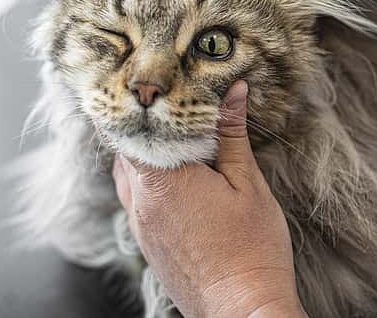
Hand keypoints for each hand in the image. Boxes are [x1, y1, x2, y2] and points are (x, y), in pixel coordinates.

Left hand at [112, 80, 307, 317]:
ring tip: (171, 137)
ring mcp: (140, 226)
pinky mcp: (146, 243)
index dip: (136, 103)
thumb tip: (232, 90)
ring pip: (126, 174)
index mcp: (162, 181)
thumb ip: (231, 134)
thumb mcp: (247, 183)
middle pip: (124, 149)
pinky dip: (146, 178)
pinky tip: (175, 176)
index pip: (129, 128)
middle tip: (164, 104)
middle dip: (141, 125)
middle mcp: (140, 203)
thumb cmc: (252, 247)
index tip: (145, 83)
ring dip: (143, 152)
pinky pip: (134, 198)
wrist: (242, 310)